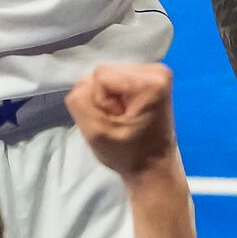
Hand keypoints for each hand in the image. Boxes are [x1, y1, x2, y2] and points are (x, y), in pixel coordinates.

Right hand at [65, 63, 178, 178]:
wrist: (153, 167)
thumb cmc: (128, 154)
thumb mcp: (95, 133)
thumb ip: (80, 101)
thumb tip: (82, 83)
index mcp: (149, 82)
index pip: (100, 76)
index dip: (99, 101)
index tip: (116, 121)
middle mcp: (156, 70)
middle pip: (105, 72)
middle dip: (104, 98)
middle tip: (119, 121)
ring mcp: (156, 72)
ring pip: (109, 75)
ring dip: (109, 98)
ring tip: (123, 118)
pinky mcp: (151, 77)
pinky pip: (117, 78)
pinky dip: (116, 96)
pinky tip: (127, 112)